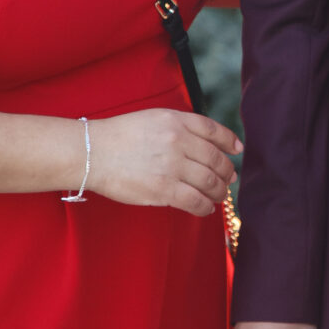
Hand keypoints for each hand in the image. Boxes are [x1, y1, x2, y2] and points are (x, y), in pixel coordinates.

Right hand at [86, 109, 240, 215]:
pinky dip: (205, 207)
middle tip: (229, 179)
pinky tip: (206, 209)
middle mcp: (179, 141)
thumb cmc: (119, 137)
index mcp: (177, 120)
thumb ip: (180, 127)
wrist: (92, 152)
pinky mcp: (164, 189)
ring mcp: (172, 166)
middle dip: (227, 172)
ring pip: (210, 182)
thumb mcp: (153, 119)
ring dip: (219, 191)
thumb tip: (206, 145)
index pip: (213, 130)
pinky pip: (195, 201)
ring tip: (218, 195)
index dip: (229, 141)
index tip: (237, 150)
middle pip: (216, 159)